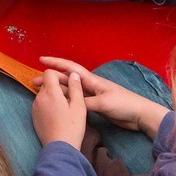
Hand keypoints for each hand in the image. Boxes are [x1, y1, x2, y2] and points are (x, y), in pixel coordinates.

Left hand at [32, 69, 86, 148]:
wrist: (60, 147)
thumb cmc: (72, 127)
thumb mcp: (79, 106)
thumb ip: (76, 87)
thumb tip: (73, 74)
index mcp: (50, 93)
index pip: (49, 73)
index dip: (59, 75)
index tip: (69, 83)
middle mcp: (39, 98)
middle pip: (46, 82)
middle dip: (57, 85)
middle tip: (70, 95)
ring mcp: (35, 107)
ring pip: (43, 93)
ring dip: (53, 94)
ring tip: (65, 106)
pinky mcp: (34, 116)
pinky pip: (40, 103)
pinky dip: (48, 103)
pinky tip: (58, 113)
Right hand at [35, 57, 170, 136]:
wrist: (140, 115)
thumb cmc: (124, 104)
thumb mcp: (104, 103)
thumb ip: (86, 102)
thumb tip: (69, 103)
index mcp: (93, 81)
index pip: (70, 68)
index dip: (56, 62)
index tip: (41, 60)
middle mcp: (91, 86)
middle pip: (67, 80)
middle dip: (51, 79)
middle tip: (35, 82)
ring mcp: (93, 96)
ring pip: (70, 91)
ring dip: (57, 90)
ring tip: (42, 93)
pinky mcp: (96, 107)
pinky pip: (76, 101)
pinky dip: (66, 101)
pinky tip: (60, 104)